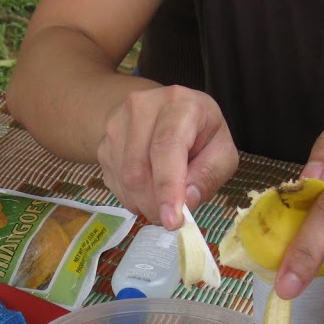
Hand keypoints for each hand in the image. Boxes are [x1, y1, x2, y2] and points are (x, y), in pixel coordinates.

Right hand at [97, 85, 238, 227]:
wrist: (162, 114)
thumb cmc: (199, 134)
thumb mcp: (221, 151)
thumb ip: (209, 175)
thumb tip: (187, 201)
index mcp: (179, 103)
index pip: (167, 145)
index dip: (167, 186)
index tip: (172, 220)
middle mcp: (142, 107)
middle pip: (139, 169)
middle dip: (156, 205)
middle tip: (171, 219)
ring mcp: (116, 126)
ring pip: (124, 181)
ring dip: (144, 204)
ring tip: (163, 201)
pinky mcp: (103, 145)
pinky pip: (114, 184)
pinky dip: (133, 199)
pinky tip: (148, 190)